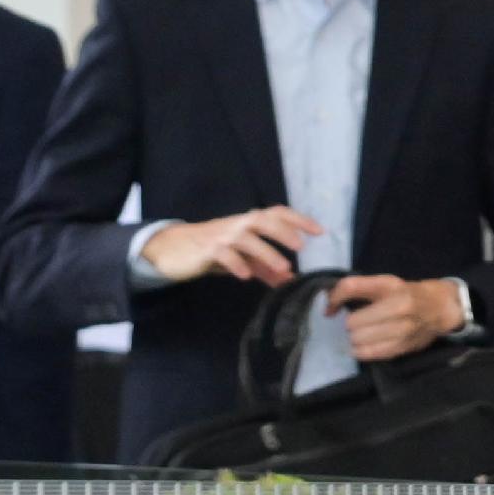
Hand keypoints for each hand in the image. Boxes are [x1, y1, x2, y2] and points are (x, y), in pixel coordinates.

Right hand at [138, 205, 323, 284]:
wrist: (173, 249)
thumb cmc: (213, 250)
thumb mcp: (243, 259)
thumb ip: (266, 269)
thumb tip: (291, 281)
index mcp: (248, 223)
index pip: (276, 213)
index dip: (298, 219)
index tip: (320, 231)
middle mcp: (236, 225)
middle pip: (262, 220)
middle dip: (283, 231)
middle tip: (301, 246)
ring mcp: (221, 236)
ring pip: (245, 238)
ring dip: (266, 251)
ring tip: (283, 267)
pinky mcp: (206, 250)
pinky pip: (223, 255)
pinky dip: (236, 264)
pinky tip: (246, 276)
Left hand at [332, 273, 465, 361]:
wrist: (440, 309)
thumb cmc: (407, 294)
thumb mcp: (383, 283)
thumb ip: (353, 288)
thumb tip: (327, 307)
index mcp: (390, 288)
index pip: (350, 288)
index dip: (334, 300)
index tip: (331, 309)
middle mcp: (398, 309)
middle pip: (353, 323)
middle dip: (350, 324)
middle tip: (357, 323)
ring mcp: (403, 331)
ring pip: (359, 340)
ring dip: (355, 339)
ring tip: (362, 334)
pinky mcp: (403, 348)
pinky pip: (370, 354)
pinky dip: (361, 351)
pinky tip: (363, 346)